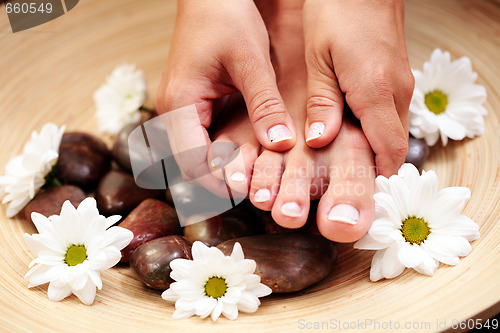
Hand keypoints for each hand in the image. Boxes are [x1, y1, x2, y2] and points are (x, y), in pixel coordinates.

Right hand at [156, 0, 295, 191]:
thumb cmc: (225, 16)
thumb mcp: (250, 59)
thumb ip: (265, 103)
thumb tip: (282, 144)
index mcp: (180, 103)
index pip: (191, 161)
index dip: (219, 181)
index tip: (250, 190)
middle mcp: (174, 112)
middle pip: (191, 165)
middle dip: (221, 181)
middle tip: (257, 191)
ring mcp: (181, 111)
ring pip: (197, 156)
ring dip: (222, 171)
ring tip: (254, 181)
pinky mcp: (194, 107)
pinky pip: (204, 141)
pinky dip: (223, 154)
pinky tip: (247, 158)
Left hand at [302, 0, 413, 175]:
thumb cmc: (337, 11)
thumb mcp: (319, 57)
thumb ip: (322, 102)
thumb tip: (319, 141)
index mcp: (376, 90)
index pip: (388, 149)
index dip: (378, 177)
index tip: (364, 196)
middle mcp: (397, 91)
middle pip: (393, 145)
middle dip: (376, 169)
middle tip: (350, 189)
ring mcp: (401, 83)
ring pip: (393, 131)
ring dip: (374, 151)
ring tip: (347, 168)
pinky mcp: (397, 76)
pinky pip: (390, 115)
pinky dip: (374, 131)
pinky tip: (351, 134)